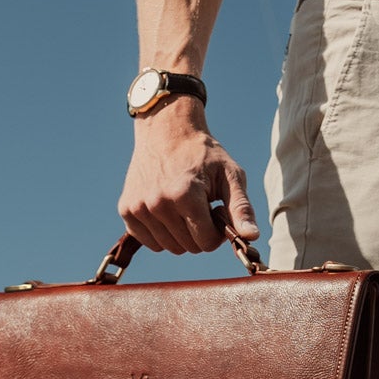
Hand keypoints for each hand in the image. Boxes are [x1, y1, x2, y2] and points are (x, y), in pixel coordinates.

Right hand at [118, 99, 257, 253]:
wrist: (166, 130)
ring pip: (169, 247)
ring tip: (184, 206)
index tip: (216, 212)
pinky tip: (168, 210)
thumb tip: (251, 238)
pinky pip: (149, 242)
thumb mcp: (230, 175)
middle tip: (201, 206)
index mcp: (185, 195)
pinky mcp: (127, 210)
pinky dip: (161, 233)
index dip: (217, 232)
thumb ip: (241, 208)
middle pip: (189, 247)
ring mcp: (139, 208)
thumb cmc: (203, 154)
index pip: (207, 242)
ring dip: (181, 234)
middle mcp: (158, 204)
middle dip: (200, 233)